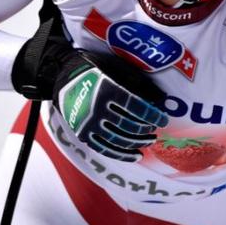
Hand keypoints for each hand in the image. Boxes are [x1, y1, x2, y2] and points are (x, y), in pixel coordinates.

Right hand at [52, 51, 168, 161]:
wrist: (62, 76)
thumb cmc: (94, 70)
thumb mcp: (115, 69)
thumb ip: (136, 83)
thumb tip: (160, 99)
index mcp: (106, 89)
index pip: (136, 107)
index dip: (152, 115)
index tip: (163, 120)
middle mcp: (97, 108)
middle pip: (129, 125)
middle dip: (147, 130)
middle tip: (155, 131)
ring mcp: (89, 123)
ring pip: (119, 140)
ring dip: (138, 143)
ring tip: (149, 142)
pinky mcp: (83, 134)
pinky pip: (106, 149)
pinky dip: (122, 154)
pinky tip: (136, 155)